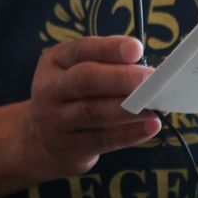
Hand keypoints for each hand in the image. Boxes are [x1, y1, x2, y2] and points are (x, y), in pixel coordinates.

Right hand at [22, 35, 162, 178]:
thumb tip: (148, 67)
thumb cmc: (72, 97)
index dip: (109, 49)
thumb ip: (106, 65)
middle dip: (120, 78)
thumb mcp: (75, 72)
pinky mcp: (70, 148)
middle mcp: (50, 89)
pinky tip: (151, 126)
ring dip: (128, 108)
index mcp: (54, 61)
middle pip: (85, 80)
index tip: (137, 49)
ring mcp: (57, 120)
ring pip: (94, 112)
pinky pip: (102, 140)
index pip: (81, 50)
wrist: (40, 141)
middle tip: (151, 79)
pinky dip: (129, 133)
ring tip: (157, 105)